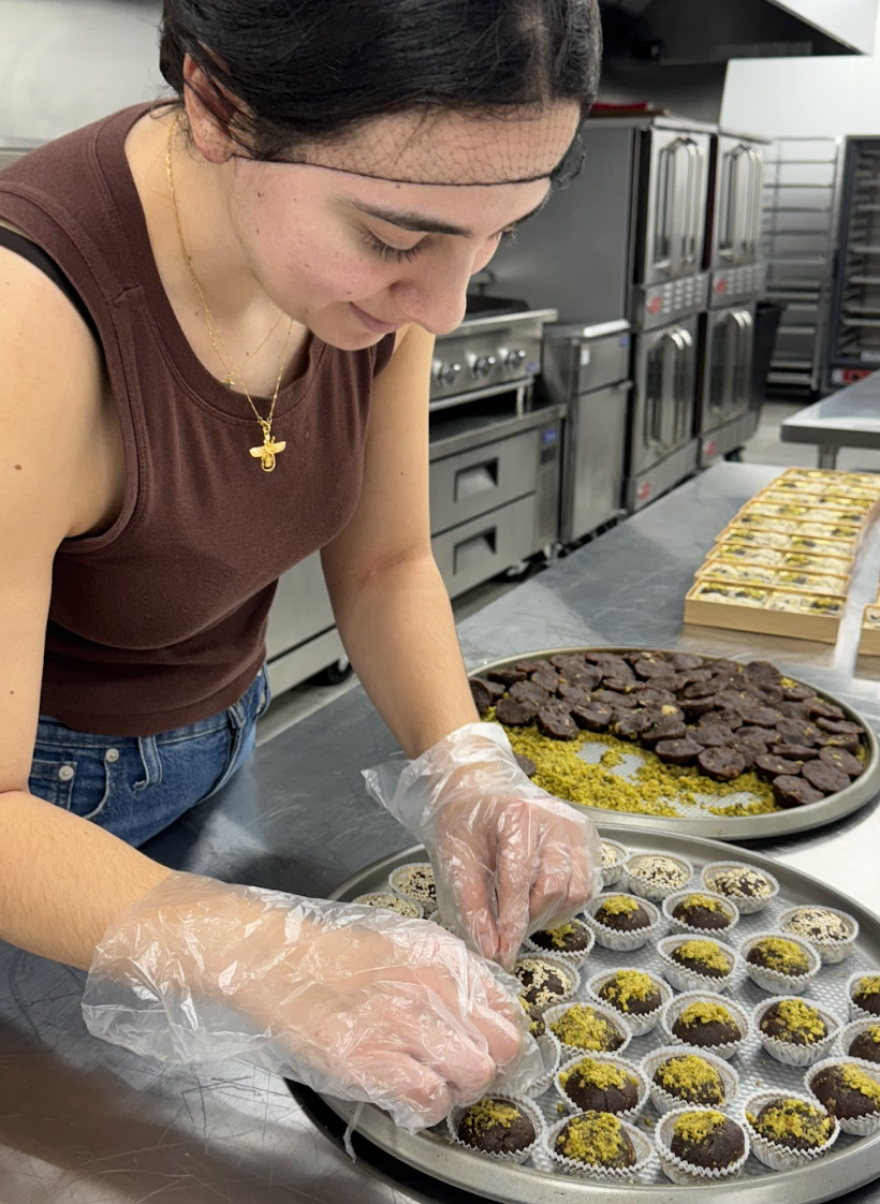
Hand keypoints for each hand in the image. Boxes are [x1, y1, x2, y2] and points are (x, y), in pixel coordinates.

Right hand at [82, 873, 534, 1130]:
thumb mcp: (404, 942)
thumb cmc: (333, 952)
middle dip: (484, 1067)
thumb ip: (449, 970)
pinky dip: (426, 1105)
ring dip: (456, 1088)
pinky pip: (425, 1097)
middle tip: (459, 1069)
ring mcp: (396, 1024)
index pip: (504, 1010)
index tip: (490, 1046)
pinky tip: (408, 1092)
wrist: (274, 957)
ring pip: (469, 1075)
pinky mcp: (364, 1060)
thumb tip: (490, 1004)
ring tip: (433, 1081)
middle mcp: (426, 988)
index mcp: (439, 957)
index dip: (502, 1037)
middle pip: (496, 1049)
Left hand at [364, 723, 600, 969]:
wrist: (480, 786)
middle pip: (553, 888)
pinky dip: (566, 900)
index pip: (518, 881)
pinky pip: (587, 883)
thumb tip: (489, 947)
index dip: (511, 923)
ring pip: (576, 890)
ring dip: (550, 912)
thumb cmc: (466, 819)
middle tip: (507, 928)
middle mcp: (553, 818)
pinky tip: (541, 897)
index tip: (502, 954)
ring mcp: (574, 826)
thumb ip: (473, 904)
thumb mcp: (456, 858)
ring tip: (523, 909)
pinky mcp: (585, 835)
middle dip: (529, 918)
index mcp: (517, 817)